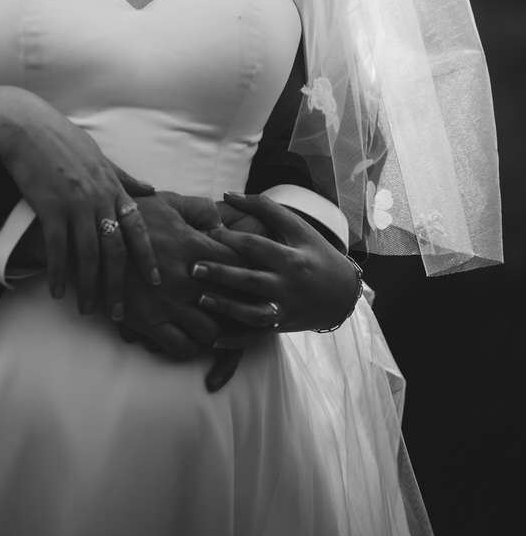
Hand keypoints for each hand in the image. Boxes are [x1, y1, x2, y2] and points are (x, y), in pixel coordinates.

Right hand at [0, 92, 159, 315]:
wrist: (27, 128)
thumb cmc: (62, 139)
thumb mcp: (100, 155)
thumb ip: (124, 176)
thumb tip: (150, 189)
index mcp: (112, 186)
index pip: (137, 227)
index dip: (147, 255)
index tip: (156, 280)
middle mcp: (98, 198)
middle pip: (114, 250)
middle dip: (118, 284)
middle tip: (118, 312)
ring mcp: (75, 204)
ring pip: (87, 255)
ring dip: (88, 286)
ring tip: (87, 310)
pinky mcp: (50, 209)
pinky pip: (57, 249)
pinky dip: (59, 273)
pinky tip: (58, 292)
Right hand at [114, 192, 252, 391]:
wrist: (88, 238)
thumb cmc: (128, 215)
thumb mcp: (165, 202)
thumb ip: (197, 208)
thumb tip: (220, 219)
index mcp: (193, 245)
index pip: (239, 262)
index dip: (254, 271)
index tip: (263, 278)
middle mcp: (186, 277)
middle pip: (233, 301)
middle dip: (249, 309)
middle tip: (260, 314)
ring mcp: (168, 302)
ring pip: (211, 331)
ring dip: (219, 332)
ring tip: (225, 331)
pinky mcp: (148, 321)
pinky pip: (181, 347)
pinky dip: (192, 348)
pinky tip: (193, 341)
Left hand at [189, 191, 361, 334]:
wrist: (342, 293)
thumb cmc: (314, 252)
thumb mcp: (297, 227)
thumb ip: (264, 207)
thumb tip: (227, 194)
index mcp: (291, 257)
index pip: (257, 246)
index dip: (230, 239)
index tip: (206, 233)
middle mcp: (288, 284)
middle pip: (251, 280)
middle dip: (221, 274)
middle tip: (192, 267)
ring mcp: (285, 308)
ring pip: (252, 313)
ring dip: (225, 308)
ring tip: (199, 298)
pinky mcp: (281, 326)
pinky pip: (256, 336)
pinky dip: (236, 340)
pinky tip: (213, 338)